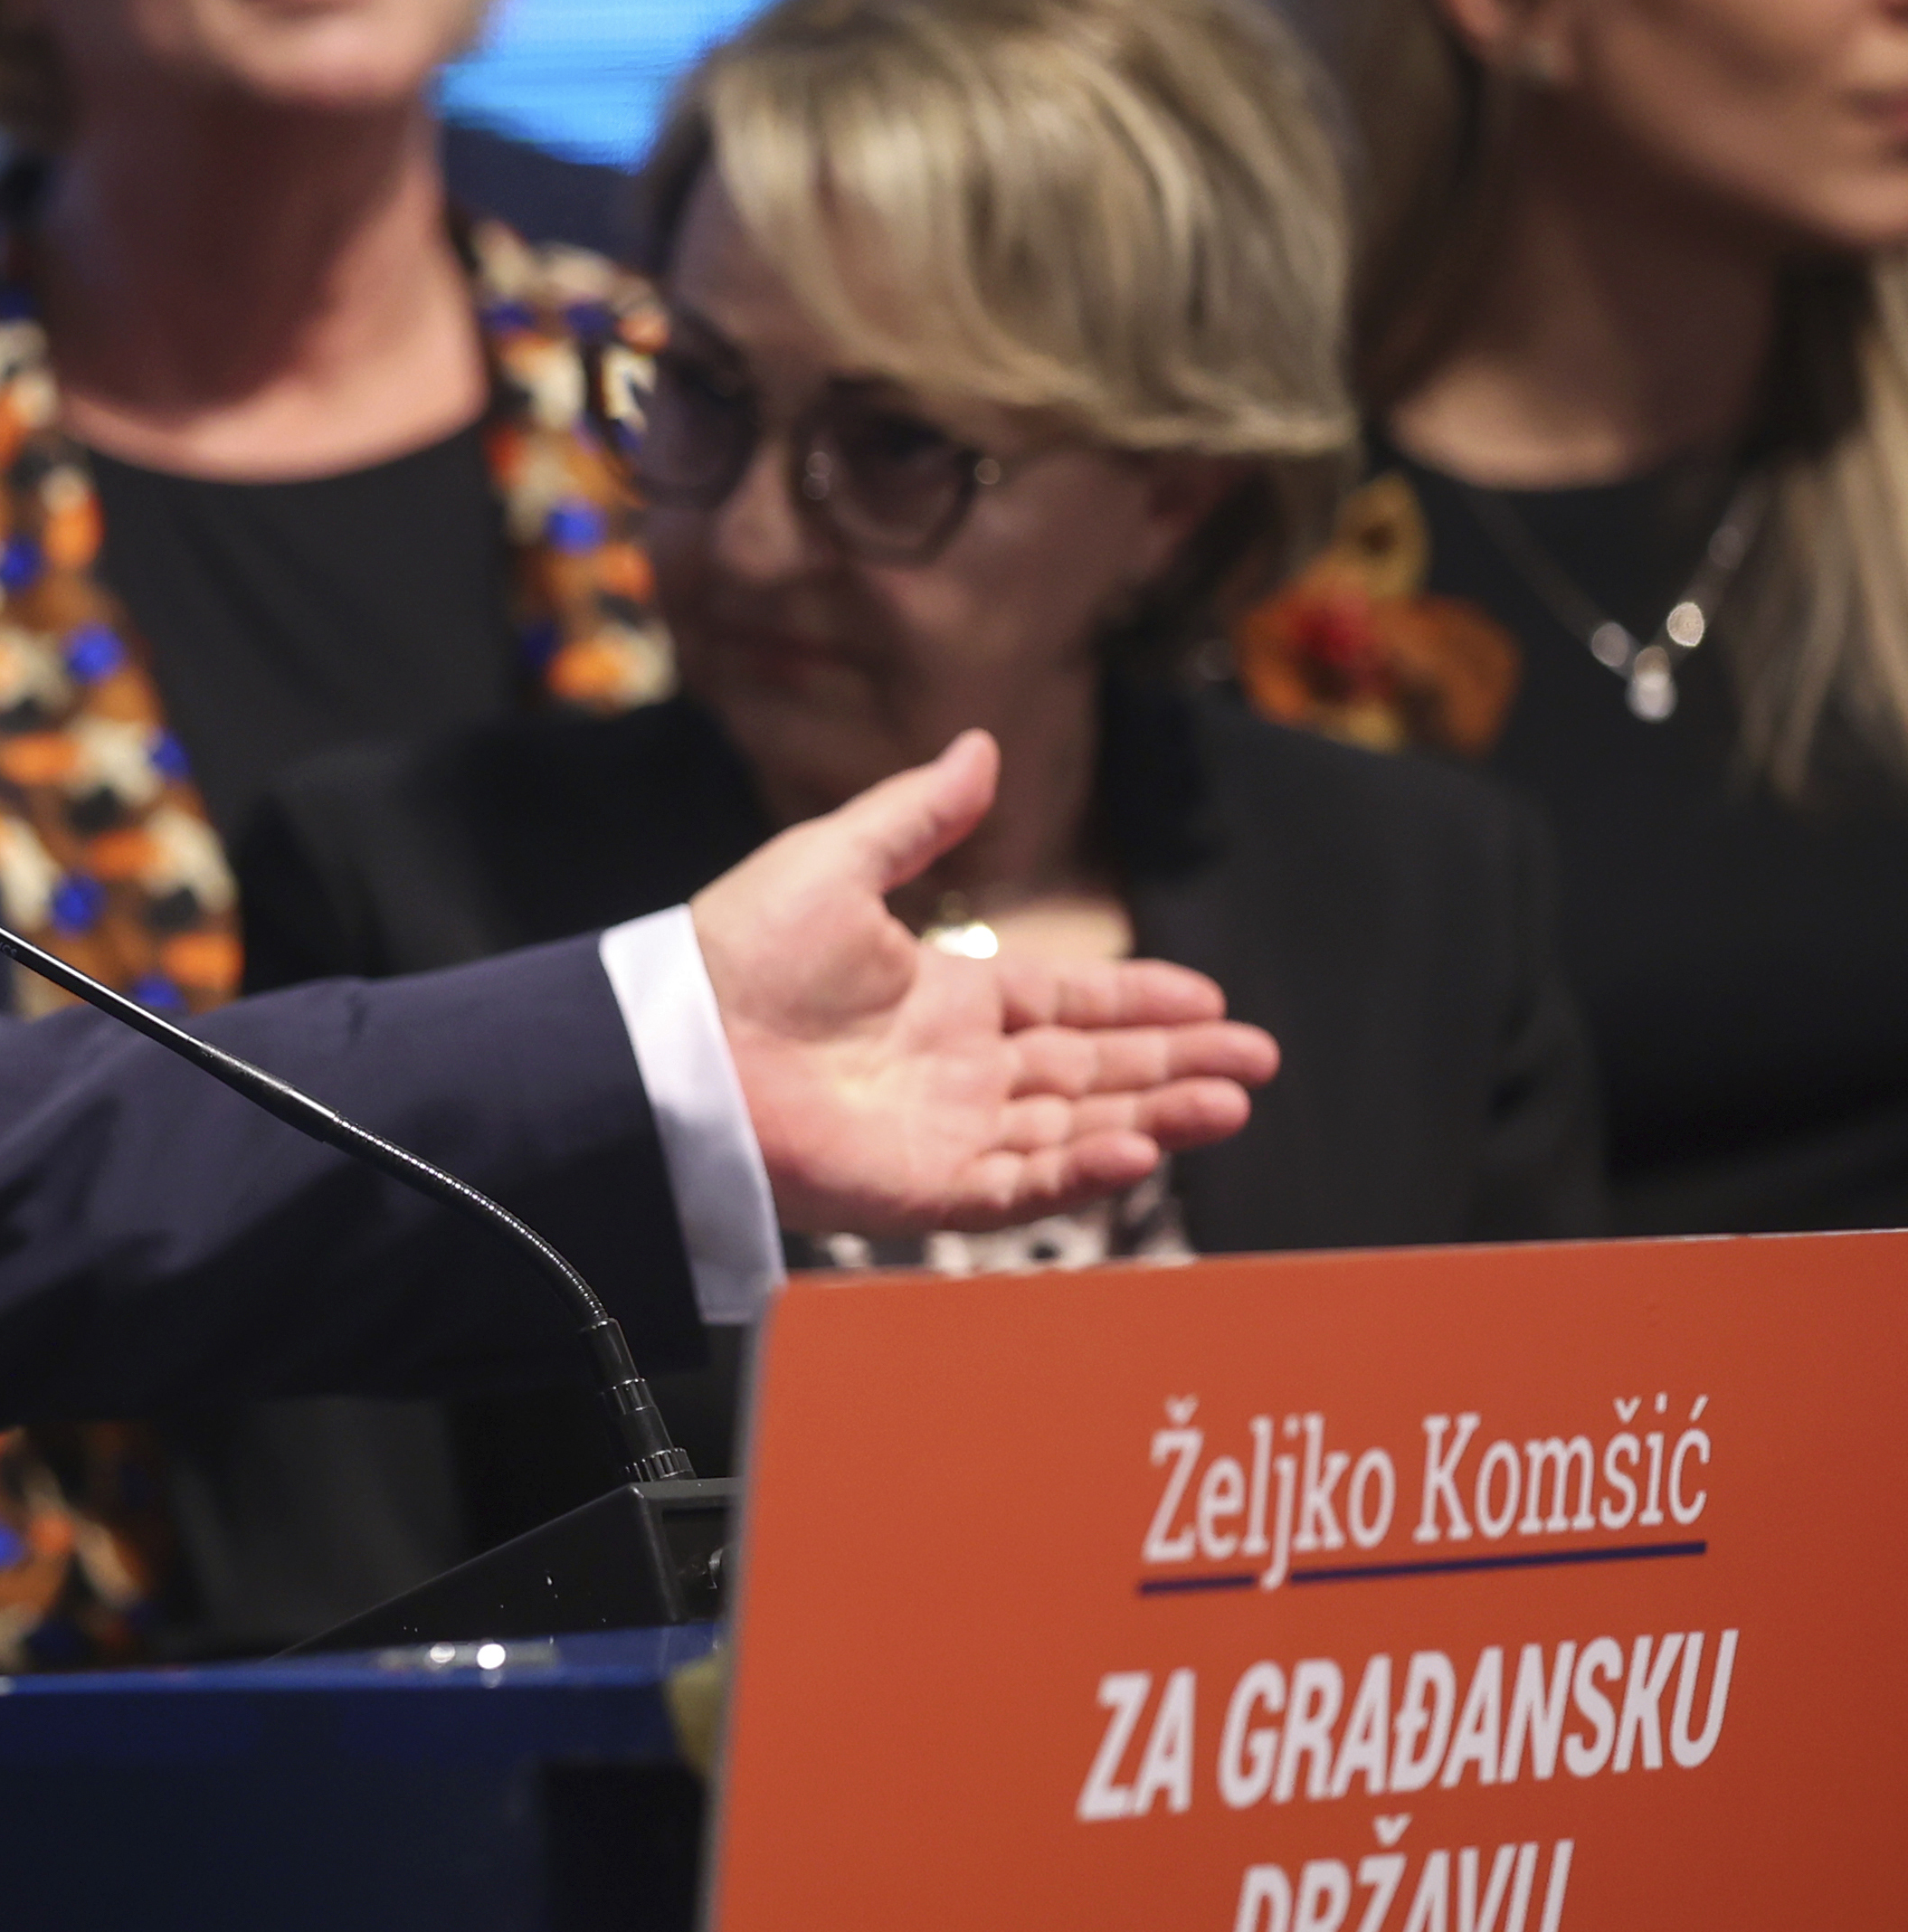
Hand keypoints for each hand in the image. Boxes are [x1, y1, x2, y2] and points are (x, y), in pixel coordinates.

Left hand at [688, 733, 1272, 1234]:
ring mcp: (943, 1132)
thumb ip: (919, 815)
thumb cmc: (737, 951)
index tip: (1211, 998)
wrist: (675, 1042)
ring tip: (1231, 1101)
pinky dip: (1081, 1171)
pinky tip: (1140, 1146)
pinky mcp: (920, 1189)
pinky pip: (1019, 1186)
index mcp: (941, 995)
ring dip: (1155, 1115)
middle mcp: (954, 1069)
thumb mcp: (837, 861)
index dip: (1138, 1002)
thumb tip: (981, 743)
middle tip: (1258, 1060)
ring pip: (1074, 1128)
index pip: (1064, 1002)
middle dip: (1176, 1064)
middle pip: (1090, 1069)